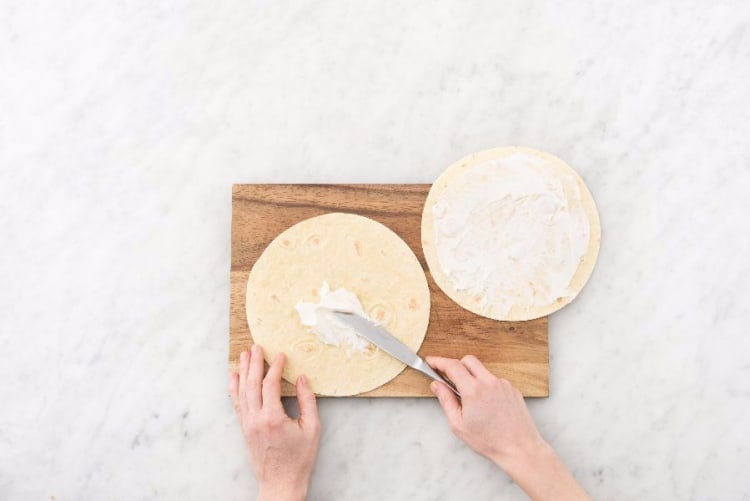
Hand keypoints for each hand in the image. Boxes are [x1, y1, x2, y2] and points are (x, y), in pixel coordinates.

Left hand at [229, 345, 319, 500]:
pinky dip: (234, 388)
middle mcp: (256, 419)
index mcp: (273, 418)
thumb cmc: (298, 459)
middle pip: (252, 384)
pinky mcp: (244, 429)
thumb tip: (302, 379)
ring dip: (242, 371)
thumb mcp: (311, 428)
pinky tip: (234, 377)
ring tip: (243, 355)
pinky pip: (237, 404)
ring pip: (241, 392)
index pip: (270, 384)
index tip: (280, 355)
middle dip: (254, 363)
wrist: (281, 483)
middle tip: (257, 347)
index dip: (275, 367)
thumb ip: (307, 401)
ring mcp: (247, 424)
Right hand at [427, 355, 588, 500]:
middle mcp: (489, 382)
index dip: (439, 361)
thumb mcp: (459, 425)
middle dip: (456, 365)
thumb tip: (437, 385)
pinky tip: (485, 404)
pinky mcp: (512, 389)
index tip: (431, 361)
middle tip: (448, 378)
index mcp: (473, 390)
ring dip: (472, 376)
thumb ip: (446, 401)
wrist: (519, 448)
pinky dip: (485, 385)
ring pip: (482, 370)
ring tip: (470, 399)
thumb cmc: (490, 441)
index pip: (452, 366)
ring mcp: (503, 384)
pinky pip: (494, 380)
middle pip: (468, 360)